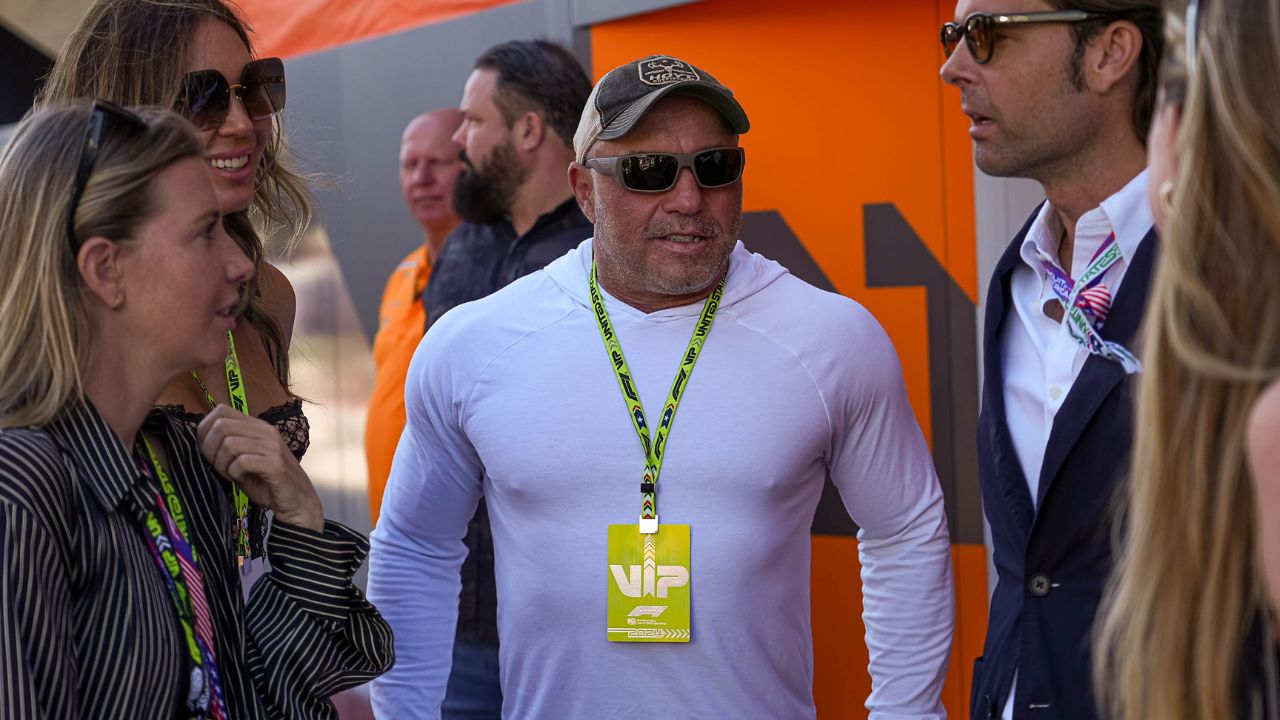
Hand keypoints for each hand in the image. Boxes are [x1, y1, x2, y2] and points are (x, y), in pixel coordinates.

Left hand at [197, 404, 323, 531]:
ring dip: (222, 463)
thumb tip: (199, 439)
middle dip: (210, 449)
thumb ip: (227, 447)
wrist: (297, 502)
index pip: (222, 410)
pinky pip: (242, 461)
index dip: (205, 429)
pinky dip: (234, 473)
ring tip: (230, 474)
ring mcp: (272, 446)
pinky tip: (241, 479)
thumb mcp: (244, 460)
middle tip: (218, 466)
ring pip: (229, 443)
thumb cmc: (267, 482)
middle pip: (221, 426)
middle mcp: (265, 431)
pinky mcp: (275, 464)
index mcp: (257, 426)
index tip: (207, 450)